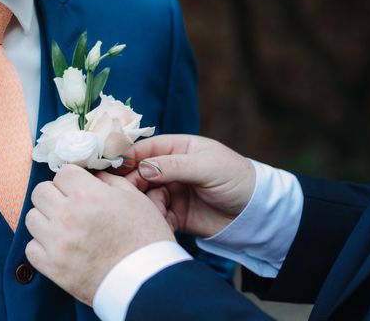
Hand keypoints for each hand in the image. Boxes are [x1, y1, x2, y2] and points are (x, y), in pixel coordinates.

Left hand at [25, 164, 174, 305]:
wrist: (148, 281)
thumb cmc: (146, 238)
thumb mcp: (135, 199)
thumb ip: (110, 182)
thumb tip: (93, 177)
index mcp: (88, 195)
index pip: (62, 173)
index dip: (72, 178)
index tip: (78, 187)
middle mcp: (67, 216)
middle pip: (41, 192)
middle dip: (55, 194)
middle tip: (69, 204)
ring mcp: (57, 243)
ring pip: (32, 218)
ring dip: (46, 219)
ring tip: (64, 226)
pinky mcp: (53, 268)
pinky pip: (31, 248)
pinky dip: (42, 246)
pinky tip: (59, 246)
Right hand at [124, 135, 255, 238]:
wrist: (256, 214)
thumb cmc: (236, 179)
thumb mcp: (207, 166)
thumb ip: (173, 166)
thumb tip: (141, 168)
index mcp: (178, 149)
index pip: (146, 148)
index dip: (128, 155)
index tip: (112, 165)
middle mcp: (171, 168)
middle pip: (140, 172)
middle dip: (132, 181)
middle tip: (129, 192)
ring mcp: (172, 191)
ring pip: (145, 195)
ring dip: (144, 202)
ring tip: (155, 208)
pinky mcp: (175, 214)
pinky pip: (156, 214)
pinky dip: (154, 218)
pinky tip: (160, 221)